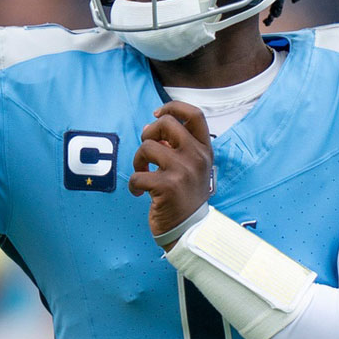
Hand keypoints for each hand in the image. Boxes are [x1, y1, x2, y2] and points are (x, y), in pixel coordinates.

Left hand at [129, 101, 213, 249]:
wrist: (190, 231)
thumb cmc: (185, 197)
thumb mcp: (191, 168)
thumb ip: (176, 146)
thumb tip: (151, 127)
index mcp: (204, 150)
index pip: (194, 114)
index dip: (173, 107)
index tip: (156, 114)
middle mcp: (197, 156)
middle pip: (166, 122)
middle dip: (148, 133)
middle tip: (147, 152)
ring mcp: (183, 170)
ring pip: (147, 146)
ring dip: (138, 160)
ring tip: (143, 175)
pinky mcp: (168, 186)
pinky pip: (138, 174)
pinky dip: (133, 184)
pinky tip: (139, 193)